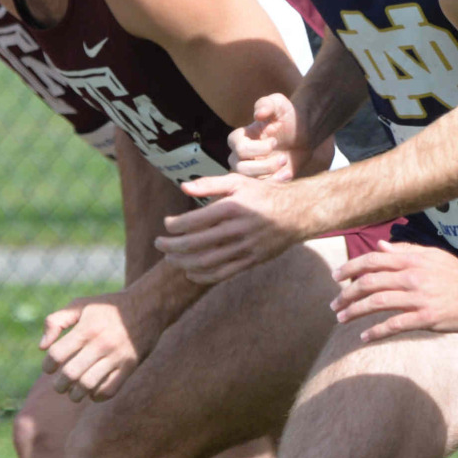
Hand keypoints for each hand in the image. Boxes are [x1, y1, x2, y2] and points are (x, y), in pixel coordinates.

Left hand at [40, 289, 146, 400]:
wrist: (148, 306)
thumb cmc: (108, 307)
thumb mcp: (81, 305)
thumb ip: (56, 321)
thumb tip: (42, 347)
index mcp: (86, 328)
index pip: (57, 354)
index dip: (48, 365)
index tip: (49, 368)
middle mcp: (101, 343)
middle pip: (70, 374)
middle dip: (59, 385)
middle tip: (59, 385)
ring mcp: (117, 356)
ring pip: (88, 385)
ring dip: (75, 394)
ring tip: (73, 392)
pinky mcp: (130, 366)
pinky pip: (109, 390)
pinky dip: (96, 396)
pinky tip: (92, 391)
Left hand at [158, 172, 302, 284]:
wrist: (299, 212)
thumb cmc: (264, 194)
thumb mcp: (239, 181)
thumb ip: (210, 184)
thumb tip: (183, 187)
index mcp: (233, 207)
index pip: (195, 220)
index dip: (175, 225)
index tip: (166, 224)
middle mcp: (238, 228)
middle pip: (197, 243)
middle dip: (173, 246)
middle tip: (158, 244)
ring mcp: (246, 247)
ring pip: (208, 261)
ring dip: (184, 262)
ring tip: (170, 259)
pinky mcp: (252, 261)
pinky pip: (224, 273)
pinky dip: (204, 276)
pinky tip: (190, 273)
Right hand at [226, 94, 302, 180]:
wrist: (304, 133)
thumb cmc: (288, 116)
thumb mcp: (278, 104)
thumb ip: (266, 104)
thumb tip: (258, 114)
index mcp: (239, 138)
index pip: (238, 148)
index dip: (256, 148)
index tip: (274, 141)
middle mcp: (240, 156)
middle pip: (241, 168)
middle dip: (264, 165)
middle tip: (283, 157)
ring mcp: (251, 169)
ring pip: (249, 180)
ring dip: (269, 175)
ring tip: (285, 164)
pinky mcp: (263, 179)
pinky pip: (261, 188)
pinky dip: (275, 183)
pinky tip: (288, 174)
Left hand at [334, 240, 457, 339]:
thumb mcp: (431, 255)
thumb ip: (404, 250)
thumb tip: (380, 246)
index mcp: (411, 259)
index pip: (372, 260)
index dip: (350, 268)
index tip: (336, 276)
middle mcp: (411, 276)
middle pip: (368, 283)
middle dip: (346, 294)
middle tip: (334, 304)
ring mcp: (418, 298)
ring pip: (376, 303)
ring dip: (354, 312)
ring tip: (341, 319)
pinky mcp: (425, 318)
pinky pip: (394, 325)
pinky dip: (375, 331)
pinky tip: (364, 337)